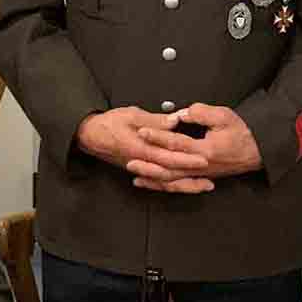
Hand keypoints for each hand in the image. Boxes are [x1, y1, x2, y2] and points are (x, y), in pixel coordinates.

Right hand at [78, 107, 210, 187]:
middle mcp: (141, 162)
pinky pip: (159, 182)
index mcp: (140, 148)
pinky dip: (174, 186)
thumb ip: (155, 121)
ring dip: (186, 185)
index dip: (186, 158)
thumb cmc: (109, 123)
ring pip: (166, 182)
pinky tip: (186, 185)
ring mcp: (141, 169)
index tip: (203, 158)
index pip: (167, 156)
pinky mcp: (141, 170)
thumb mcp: (131, 115)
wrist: (90, 136)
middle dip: (192, 175)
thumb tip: (175, 121)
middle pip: (170, 173)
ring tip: (205, 185)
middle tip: (211, 175)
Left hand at [130, 103, 261, 191]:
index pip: (176, 143)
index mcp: (205, 150)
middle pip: (169, 167)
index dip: (158, 136)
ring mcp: (199, 174)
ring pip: (171, 180)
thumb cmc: (241, 132)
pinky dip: (162, 184)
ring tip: (134, 172)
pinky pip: (178, 184)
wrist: (256, 151)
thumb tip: (181, 113)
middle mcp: (200, 166)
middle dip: (148, 162)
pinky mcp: (199, 177)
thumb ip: (201, 113)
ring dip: (152, 177)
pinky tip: (149, 181)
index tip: (142, 130)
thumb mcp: (224, 116)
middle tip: (130, 157)